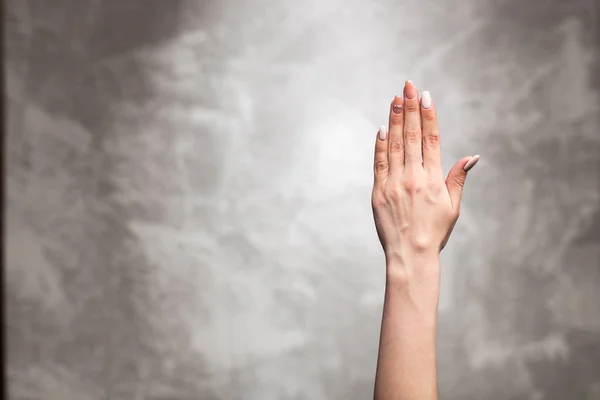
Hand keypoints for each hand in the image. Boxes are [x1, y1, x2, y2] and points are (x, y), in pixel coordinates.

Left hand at [371, 81, 478, 265]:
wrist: (410, 255)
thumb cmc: (434, 232)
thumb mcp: (453, 206)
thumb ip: (458, 178)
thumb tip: (472, 156)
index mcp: (433, 179)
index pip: (431, 139)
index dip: (428, 115)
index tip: (426, 96)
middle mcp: (413, 177)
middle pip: (412, 136)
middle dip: (410, 108)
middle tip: (408, 86)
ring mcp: (394, 183)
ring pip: (394, 144)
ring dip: (395, 120)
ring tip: (396, 99)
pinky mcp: (378, 191)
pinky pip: (379, 163)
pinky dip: (380, 144)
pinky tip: (383, 128)